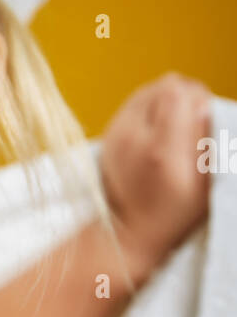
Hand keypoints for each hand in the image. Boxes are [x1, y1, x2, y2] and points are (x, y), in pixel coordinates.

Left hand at [99, 72, 212, 282]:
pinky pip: (136, 103)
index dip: (199, 97)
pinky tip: (158, 132)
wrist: (127, 230)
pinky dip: (151, 110)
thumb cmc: (174, 213)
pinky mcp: (110, 132)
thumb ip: (207, 141)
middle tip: (192, 123)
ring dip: (168, 101)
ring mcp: (117, 132)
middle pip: (165, 86)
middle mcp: (133, 136)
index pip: (178, 92)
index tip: (205, 116)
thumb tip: (206, 107)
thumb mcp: (204, 185)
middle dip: (186, 97)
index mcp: (160, 151)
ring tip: (176, 127)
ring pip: (150, 90)